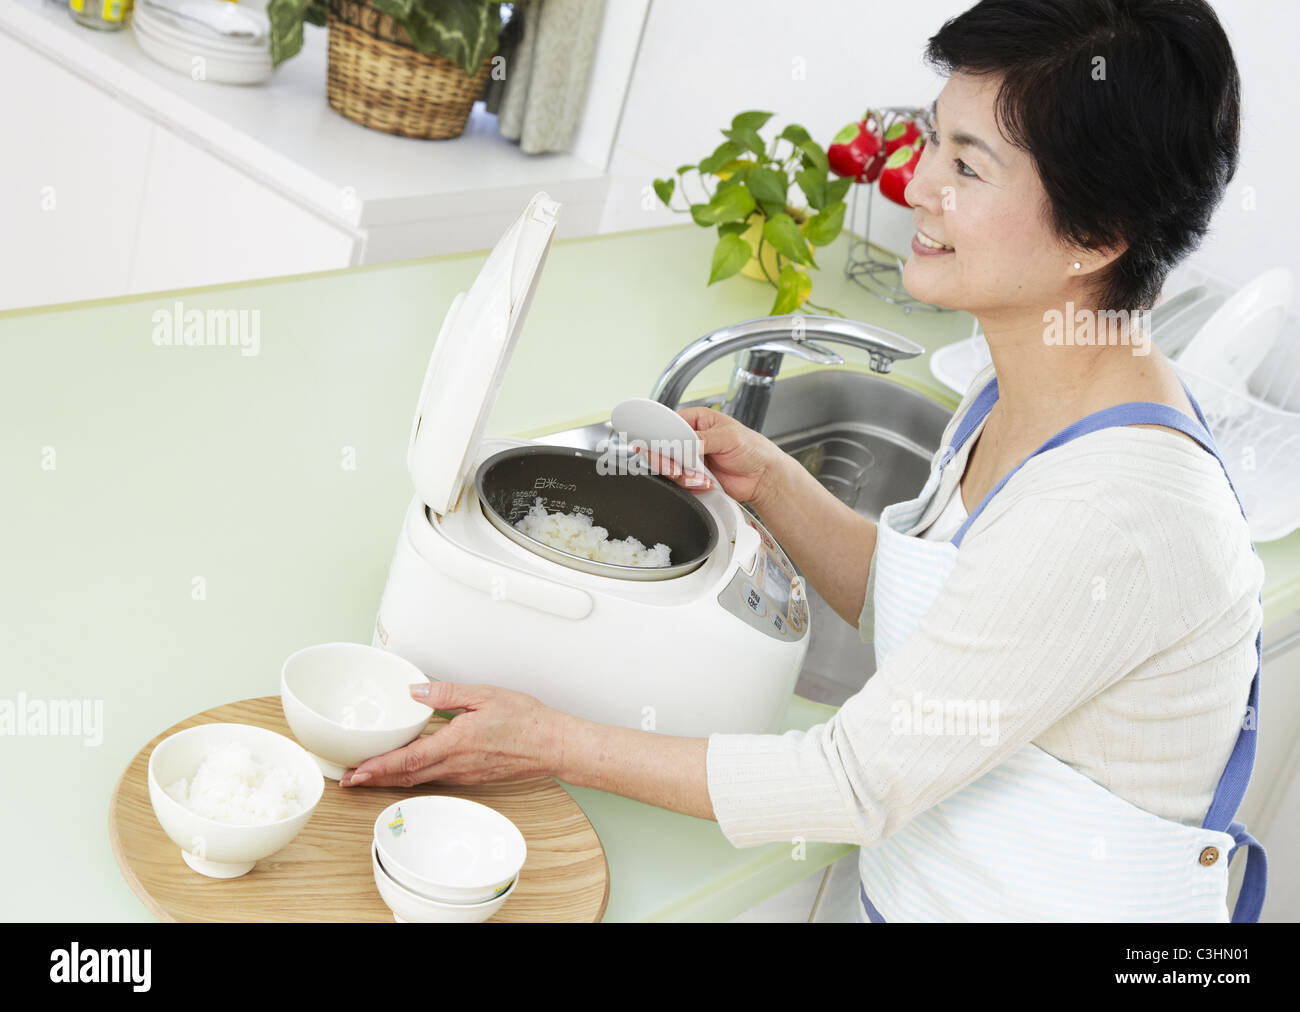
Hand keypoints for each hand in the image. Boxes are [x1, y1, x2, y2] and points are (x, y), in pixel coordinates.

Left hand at [341, 681, 559, 788]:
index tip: (355, 773)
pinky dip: (414, 776)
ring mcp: (464, 775)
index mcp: (455, 744)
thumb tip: (415, 690)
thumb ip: (446, 693)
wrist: (553, 745)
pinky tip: (408, 768)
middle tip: (350, 779)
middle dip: (375, 779)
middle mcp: (456, 766)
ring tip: (371, 773)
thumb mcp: (484, 695)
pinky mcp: (472, 777)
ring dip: (392, 778)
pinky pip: (436, 778)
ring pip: (419, 780)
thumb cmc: (526, 720)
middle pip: (406, 777)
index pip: (407, 761)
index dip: (377, 769)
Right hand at [639, 406, 786, 507]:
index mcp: (697, 421)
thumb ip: (703, 439)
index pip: (669, 423)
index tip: (656, 445)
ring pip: (669, 467)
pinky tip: (706, 482)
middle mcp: (691, 439)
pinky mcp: (693, 477)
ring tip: (701, 476)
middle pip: (663, 447)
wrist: (762, 477)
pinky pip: (681, 482)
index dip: (659, 434)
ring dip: (683, 475)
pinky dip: (692, 484)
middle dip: (667, 460)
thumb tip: (684, 443)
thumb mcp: (728, 437)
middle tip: (676, 467)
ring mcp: (691, 459)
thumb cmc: (753, 449)